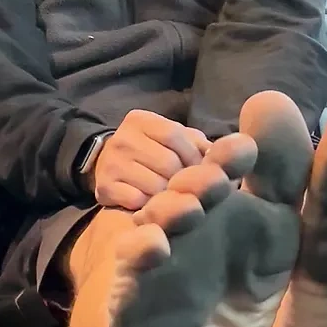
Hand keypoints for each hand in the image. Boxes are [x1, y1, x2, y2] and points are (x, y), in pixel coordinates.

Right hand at [89, 110, 209, 211]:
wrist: (109, 168)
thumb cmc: (150, 153)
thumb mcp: (171, 140)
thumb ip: (196, 143)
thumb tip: (222, 155)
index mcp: (140, 120)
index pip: (174, 134)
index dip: (193, 156)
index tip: (199, 171)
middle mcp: (122, 138)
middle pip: (167, 162)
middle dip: (181, 180)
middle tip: (185, 189)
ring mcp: (110, 162)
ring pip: (154, 185)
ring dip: (167, 196)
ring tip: (169, 198)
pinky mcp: (104, 186)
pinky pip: (137, 200)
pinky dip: (148, 206)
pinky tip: (149, 205)